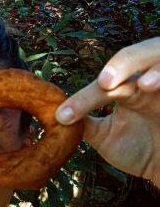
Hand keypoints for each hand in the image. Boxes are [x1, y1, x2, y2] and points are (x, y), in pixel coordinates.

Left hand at [55, 37, 159, 184]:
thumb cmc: (141, 151)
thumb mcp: (105, 137)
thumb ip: (84, 123)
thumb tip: (56, 113)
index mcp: (127, 86)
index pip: (105, 82)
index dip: (84, 96)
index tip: (64, 115)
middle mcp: (149, 80)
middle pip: (139, 55)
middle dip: (122, 64)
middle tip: (105, 82)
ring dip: (152, 70)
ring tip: (143, 85)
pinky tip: (153, 87)